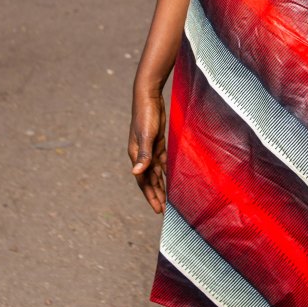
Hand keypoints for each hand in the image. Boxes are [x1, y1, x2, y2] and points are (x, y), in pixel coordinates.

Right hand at [128, 90, 166, 213]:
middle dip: (155, 194)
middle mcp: (141, 154)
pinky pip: (162, 161)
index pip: (143, 181)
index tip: (158, 209)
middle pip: (149, 179)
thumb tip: (135, 173)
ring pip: (155, 172)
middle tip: (163, 210)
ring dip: (161, 184)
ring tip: (167, 198)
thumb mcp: (146, 136)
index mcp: (136, 155)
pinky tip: (172, 177)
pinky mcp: (157, 142)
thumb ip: (143, 155)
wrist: (148, 96)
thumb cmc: (145, 115)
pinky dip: (166, 170)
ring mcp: (149, 148)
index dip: (150, 196)